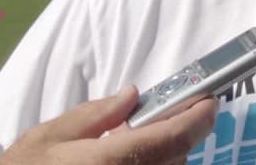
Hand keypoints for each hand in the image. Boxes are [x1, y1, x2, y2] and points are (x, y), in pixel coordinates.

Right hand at [0, 85, 216, 164]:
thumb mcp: (47, 137)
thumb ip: (94, 115)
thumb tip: (132, 96)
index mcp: (111, 161)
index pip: (174, 137)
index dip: (199, 118)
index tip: (209, 101)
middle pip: (176, 159)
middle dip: (176, 136)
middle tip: (159, 121)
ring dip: (162, 158)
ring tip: (132, 146)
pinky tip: (126, 162)